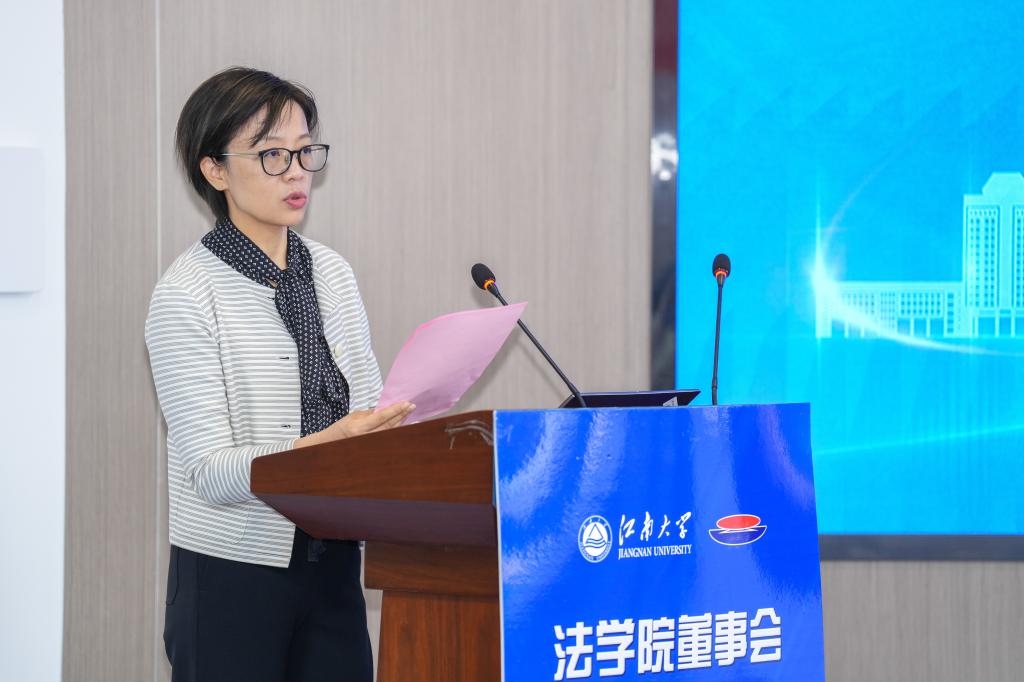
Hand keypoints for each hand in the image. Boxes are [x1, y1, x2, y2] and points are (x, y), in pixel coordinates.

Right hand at [294, 401, 414, 447]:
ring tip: (410, 412)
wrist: (331, 444)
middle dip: (401, 414)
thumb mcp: (354, 416)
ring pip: (390, 431)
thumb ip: (371, 413)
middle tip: (411, 406)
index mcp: (359, 428)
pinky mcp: (373, 447)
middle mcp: (366, 437)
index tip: (406, 403)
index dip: (395, 410)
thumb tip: (387, 409)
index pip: (381, 417)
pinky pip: (387, 436)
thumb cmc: (342, 428)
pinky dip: (396, 429)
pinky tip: (405, 424)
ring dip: (402, 421)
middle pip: (389, 425)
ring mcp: (370, 444)